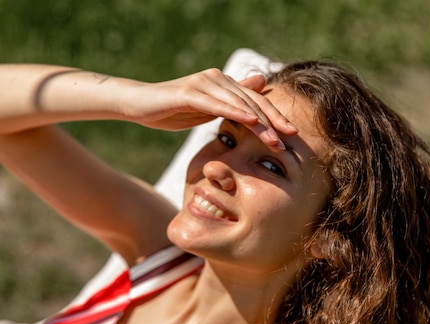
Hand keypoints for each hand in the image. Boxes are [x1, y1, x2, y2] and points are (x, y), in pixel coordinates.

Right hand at [123, 69, 296, 149]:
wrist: (138, 105)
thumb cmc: (170, 109)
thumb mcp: (204, 110)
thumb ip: (228, 104)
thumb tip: (256, 89)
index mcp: (221, 84)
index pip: (254, 101)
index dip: (274, 116)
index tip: (291, 134)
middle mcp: (216, 79)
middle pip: (252, 101)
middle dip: (273, 120)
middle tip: (290, 138)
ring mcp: (203, 84)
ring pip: (238, 103)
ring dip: (259, 122)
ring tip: (274, 138)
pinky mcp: (189, 93)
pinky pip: (217, 104)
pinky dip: (236, 112)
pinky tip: (251, 121)